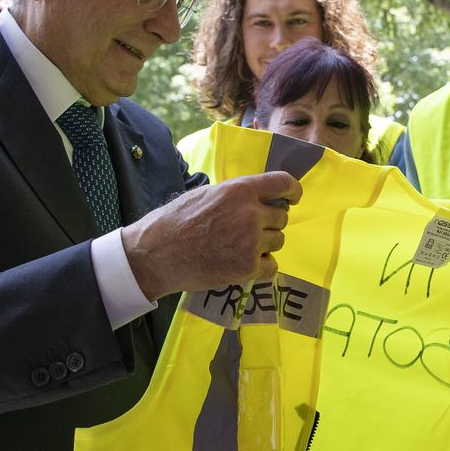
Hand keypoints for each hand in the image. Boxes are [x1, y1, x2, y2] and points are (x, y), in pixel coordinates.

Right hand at [122, 171, 300, 298]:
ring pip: (278, 241)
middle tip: (247, 230)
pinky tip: (243, 264)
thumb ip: (236, 195)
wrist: (156, 254)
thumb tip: (258, 196)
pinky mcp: (248, 267)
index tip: (293, 198)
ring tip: (239, 246)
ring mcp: (251, 242)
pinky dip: (262, 267)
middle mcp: (250, 213)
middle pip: (282, 217)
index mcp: (240, 190)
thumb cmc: (176, 221)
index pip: (283, 183)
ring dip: (265, 244)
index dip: (293, 191)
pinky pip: (272, 266)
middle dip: (269, 223)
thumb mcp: (207, 194)